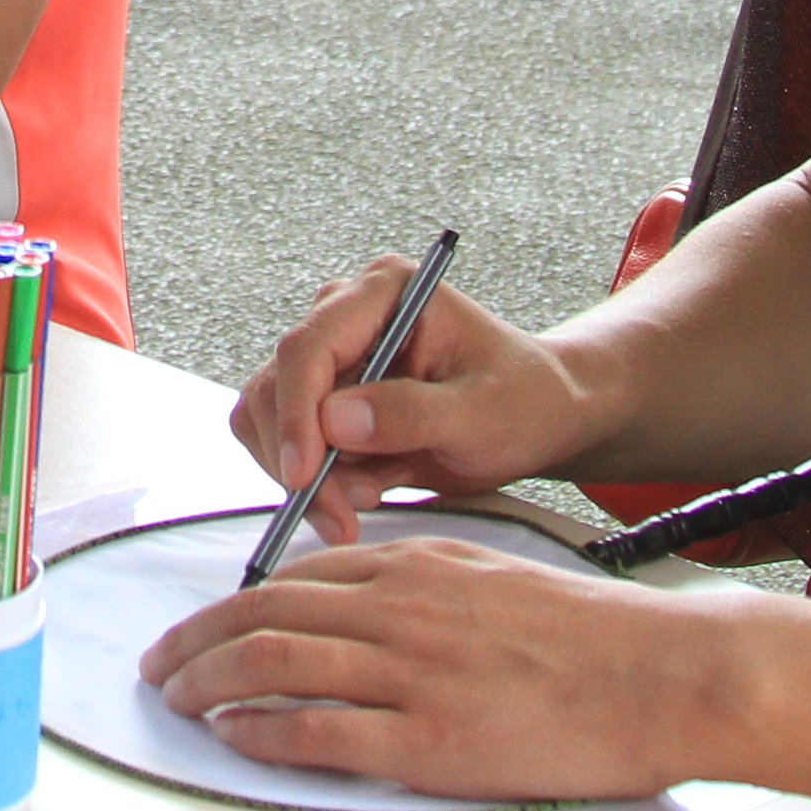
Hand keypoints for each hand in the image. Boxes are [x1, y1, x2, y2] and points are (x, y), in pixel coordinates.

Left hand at [142, 535, 717, 805]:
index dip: (229, 605)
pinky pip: (316, 728)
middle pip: (262, 615)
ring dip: (208, 683)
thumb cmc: (587, 637)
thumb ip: (420, 586)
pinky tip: (233, 737)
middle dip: (196, 640)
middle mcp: (400, 610)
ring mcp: (411, 673)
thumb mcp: (489, 578)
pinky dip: (260, 731)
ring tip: (178, 701)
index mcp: (415, 567)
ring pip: (272, 664)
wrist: (659, 674)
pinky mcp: (429, 738)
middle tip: (162, 665)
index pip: (292, 579)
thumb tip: (359, 604)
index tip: (201, 628)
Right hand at [226, 258, 589, 551]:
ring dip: (307, 475)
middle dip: (300, 458)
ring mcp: (333, 355)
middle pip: (278, 384)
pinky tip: (366, 491)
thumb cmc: (524, 400)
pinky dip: (316, 480)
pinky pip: (289, 441)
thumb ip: (412, 414)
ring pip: (271, 417)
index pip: (310, 346)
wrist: (539, 417)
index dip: (296, 413)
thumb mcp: (482, 412)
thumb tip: (334, 421)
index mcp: (385, 292)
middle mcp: (347, 313)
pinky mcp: (326, 396)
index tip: (304, 476)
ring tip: (364, 505)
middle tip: (339, 518)